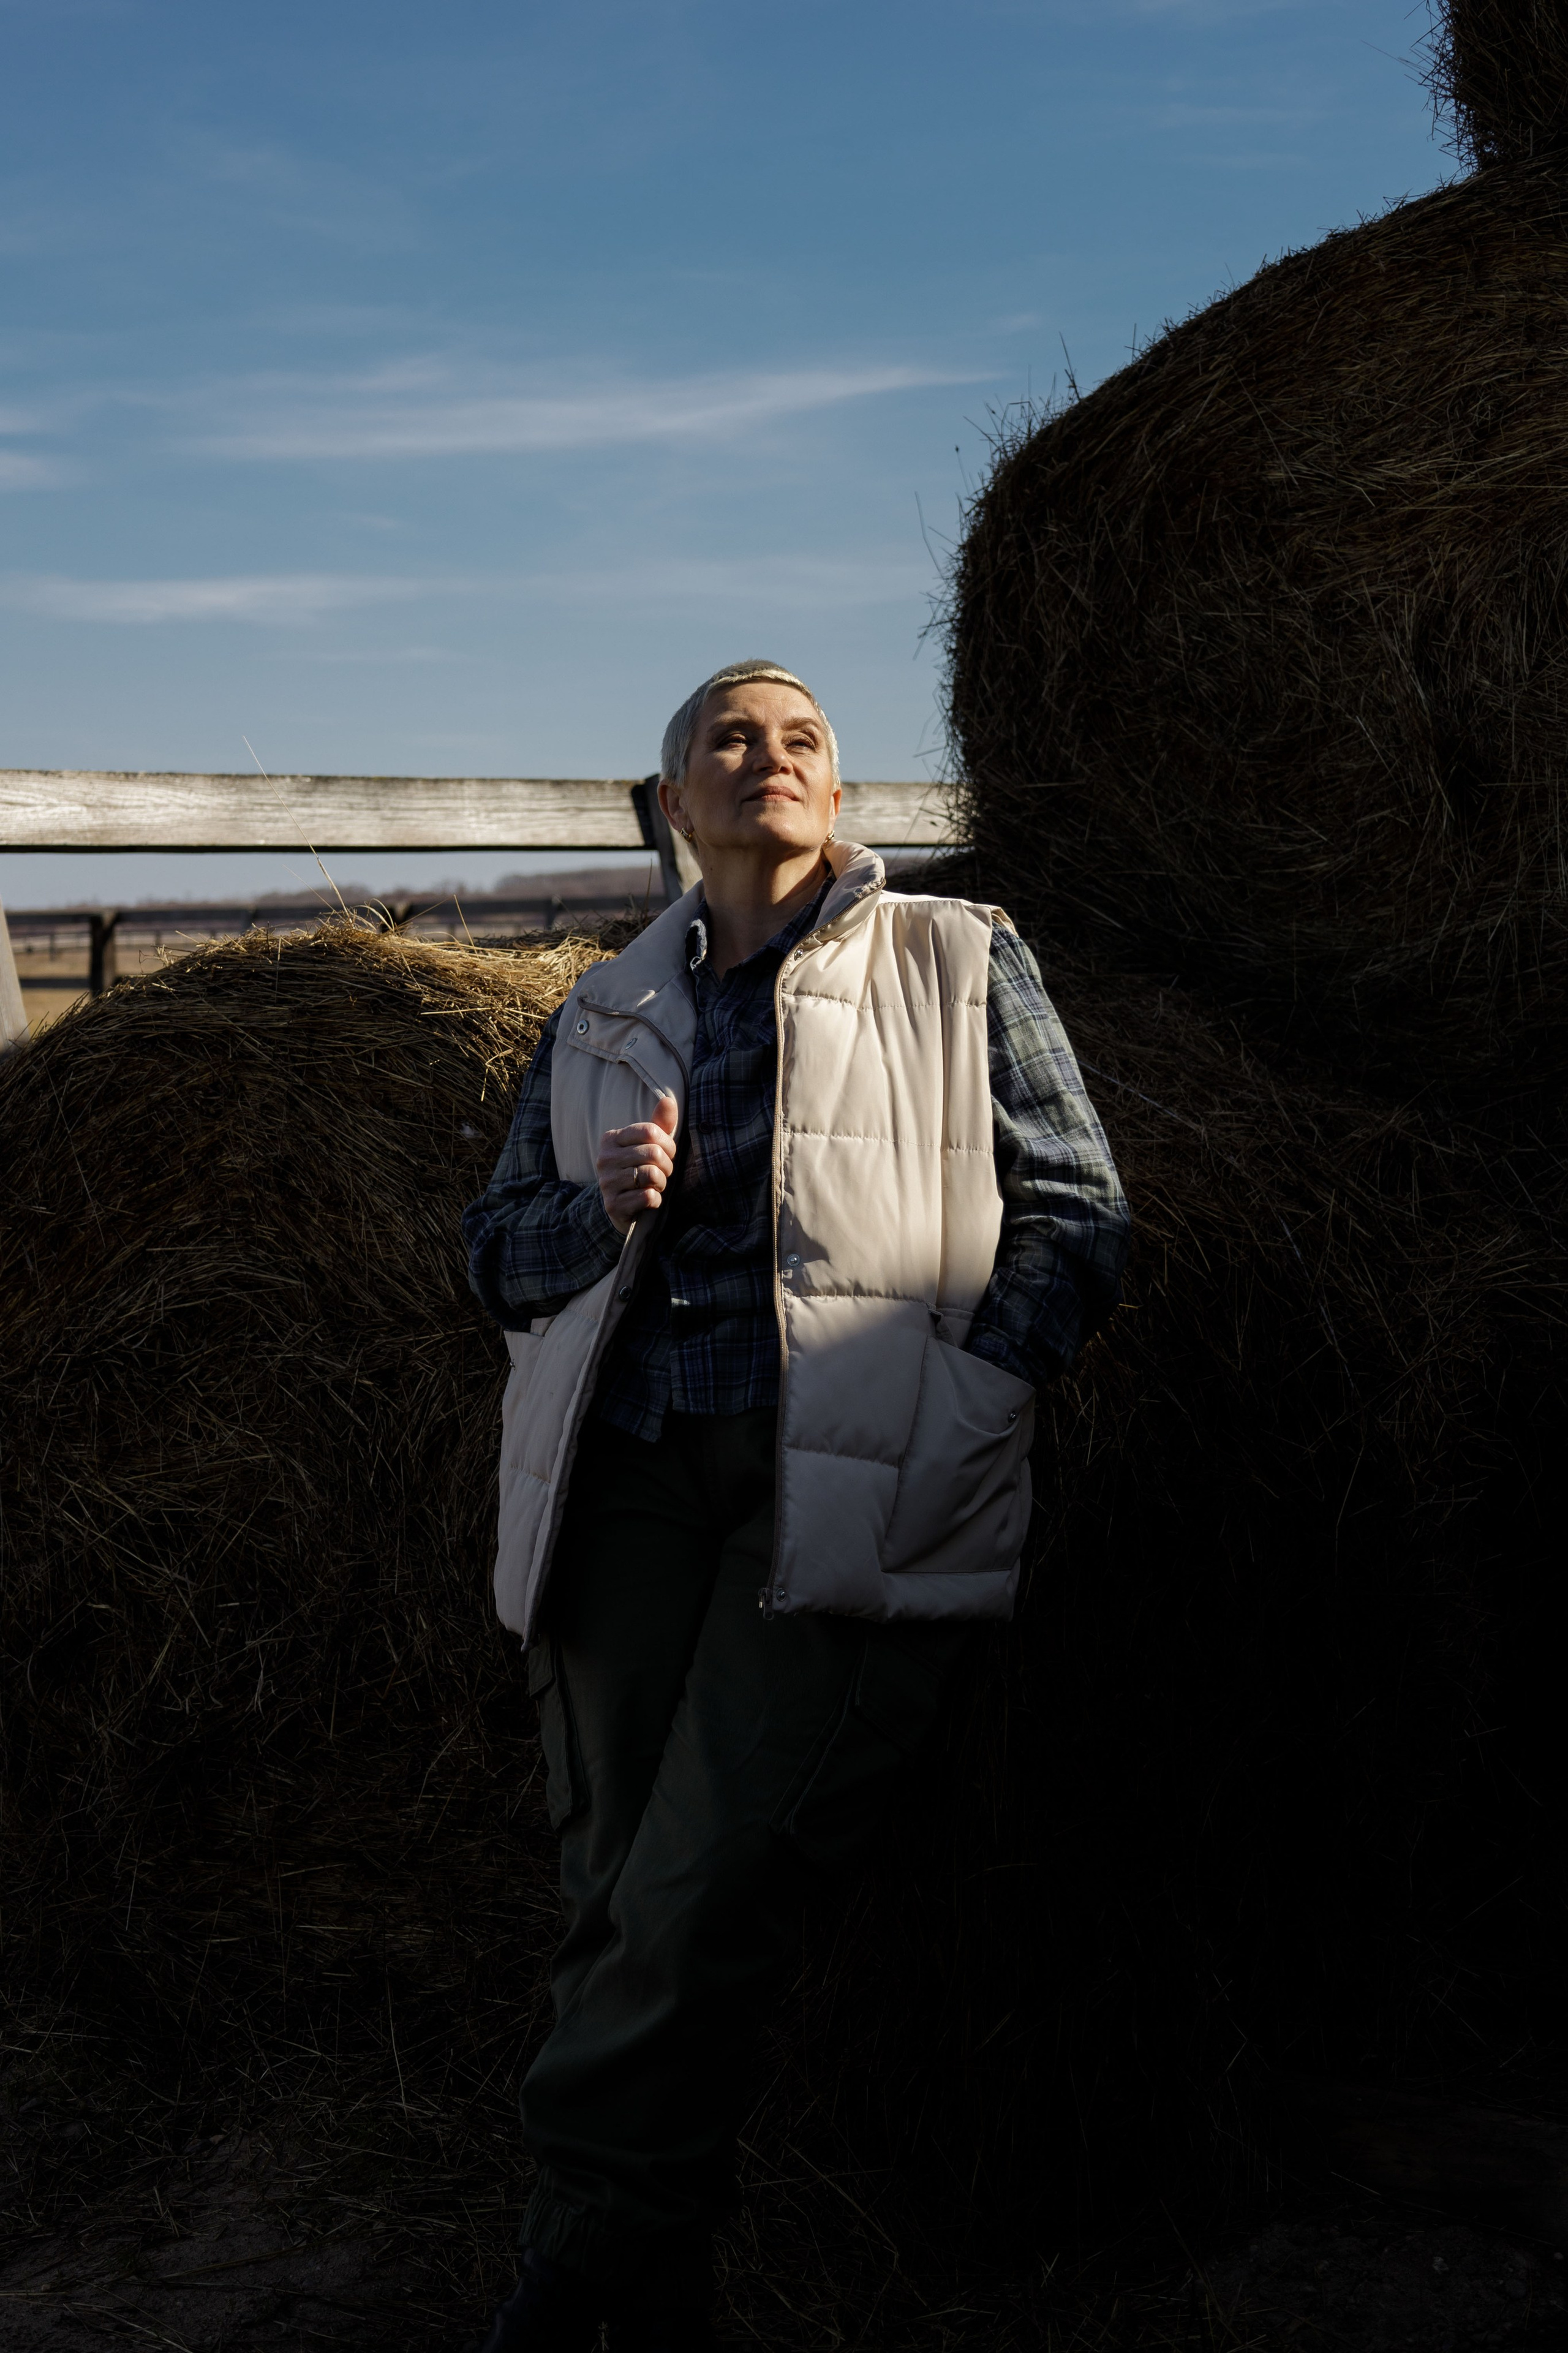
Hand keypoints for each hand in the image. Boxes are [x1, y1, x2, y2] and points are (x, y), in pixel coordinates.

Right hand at [596, 1094, 678, 1234]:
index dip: (668, 1144)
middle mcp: (604, 1158)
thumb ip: (659, 1124)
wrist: (622, 1206)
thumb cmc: (639, 1169)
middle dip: (667, 1165)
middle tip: (663, 1172)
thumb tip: (669, 1100)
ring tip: (655, 1185)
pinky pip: (648, 1197)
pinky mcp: (613, 1205)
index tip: (667, 1154)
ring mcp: (606, 1182)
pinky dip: (656, 1200)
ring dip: (662, 1183)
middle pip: (653, 1153)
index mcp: (611, 1138)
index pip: (650, 1132)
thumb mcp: (649, 1145)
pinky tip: (648, 1199)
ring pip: (652, 1175)